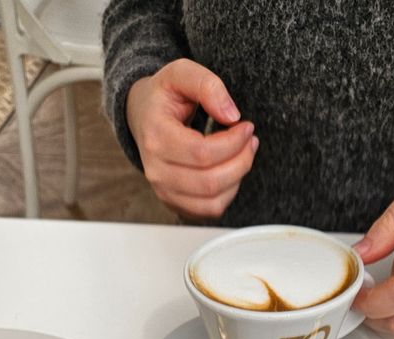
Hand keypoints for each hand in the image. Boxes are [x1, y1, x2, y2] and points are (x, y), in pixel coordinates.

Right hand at [126, 58, 258, 218]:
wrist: (143, 116)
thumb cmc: (164, 96)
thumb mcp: (181, 73)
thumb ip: (207, 85)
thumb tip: (232, 115)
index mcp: (156, 138)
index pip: (202, 153)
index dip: (233, 142)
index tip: (246, 126)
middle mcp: (156, 171)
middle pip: (210, 182)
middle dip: (241, 161)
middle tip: (250, 140)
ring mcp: (164, 191)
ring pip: (213, 202)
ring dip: (238, 178)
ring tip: (244, 153)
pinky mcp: (175, 204)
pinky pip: (210, 210)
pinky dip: (228, 193)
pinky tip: (230, 169)